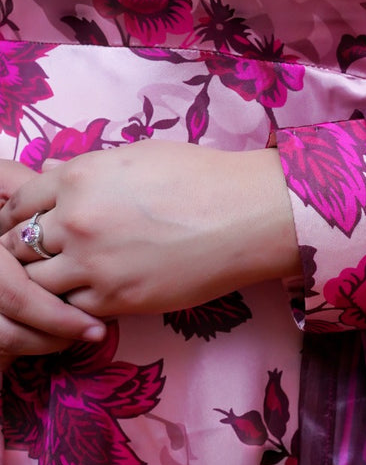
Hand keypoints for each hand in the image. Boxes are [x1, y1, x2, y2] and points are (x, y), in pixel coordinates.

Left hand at [0, 142, 299, 317]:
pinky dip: (74, 306)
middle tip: (39, 258)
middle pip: (17, 246)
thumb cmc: (199, 177)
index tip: (28, 226)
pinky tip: (90, 297)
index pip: (18, 203)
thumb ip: (87, 169)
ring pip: (37, 283)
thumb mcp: (135, 156)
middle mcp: (75, 220)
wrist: (244, 216)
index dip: (18, 217)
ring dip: (45, 283)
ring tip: (64, 280)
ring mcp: (92, 263)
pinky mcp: (115, 299)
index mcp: (77, 178)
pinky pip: (71, 308)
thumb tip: (52, 173)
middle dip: (23, 252)